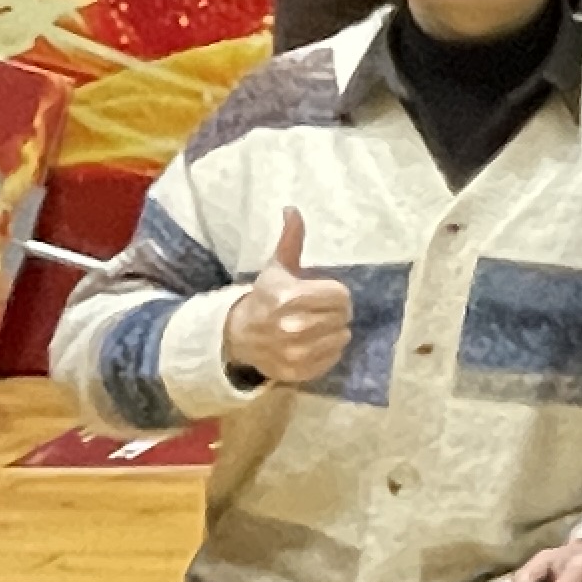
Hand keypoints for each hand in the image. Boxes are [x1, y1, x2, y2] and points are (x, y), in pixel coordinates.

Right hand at [223, 207, 355, 386]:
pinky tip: (312, 343)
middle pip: (343, 317)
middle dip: (335, 312)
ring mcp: (294, 353)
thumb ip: (290, 239)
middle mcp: (293, 327)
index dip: (336, 294)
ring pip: (341, 338)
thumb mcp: (277, 268)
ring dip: (334, 331)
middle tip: (320, 311)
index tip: (324, 294)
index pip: (341, 296)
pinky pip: (332, 359)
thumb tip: (292, 209)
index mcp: (290, 298)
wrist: (239, 336)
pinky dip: (328, 351)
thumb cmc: (266, 297)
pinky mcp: (297, 372)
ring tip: (317, 327)